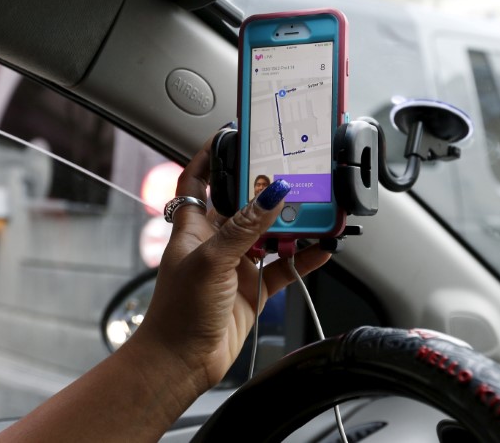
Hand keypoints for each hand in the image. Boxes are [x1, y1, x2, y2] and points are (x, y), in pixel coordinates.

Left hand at [133, 134, 331, 393]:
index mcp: (193, 228)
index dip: (209, 157)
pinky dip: (302, 259)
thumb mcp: (211, 260)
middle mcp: (215, 242)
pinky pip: (283, 267)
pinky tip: (321, 250)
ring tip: (315, 212)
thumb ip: (244, 228)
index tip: (230, 137)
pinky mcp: (252, 289)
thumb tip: (270, 195)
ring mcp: (235, 265)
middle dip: (265, 190)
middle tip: (290, 174)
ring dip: (290, 225)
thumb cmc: (178, 313)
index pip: (197, 181)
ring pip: (268, 235)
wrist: (182, 363)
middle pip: (242, 205)